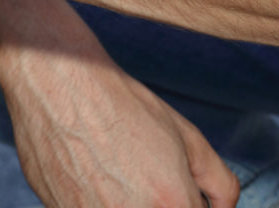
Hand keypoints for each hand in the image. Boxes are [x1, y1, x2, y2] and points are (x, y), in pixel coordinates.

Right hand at [5, 53, 239, 207]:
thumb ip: (219, 183)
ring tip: (113, 172)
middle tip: (142, 175)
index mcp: (170, 201)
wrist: (59, 82)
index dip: (185, 201)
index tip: (172, 189)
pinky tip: (88, 171)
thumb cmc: (121, 104)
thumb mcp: (187, 136)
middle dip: (157, 200)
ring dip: (123, 201)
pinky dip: (91, 200)